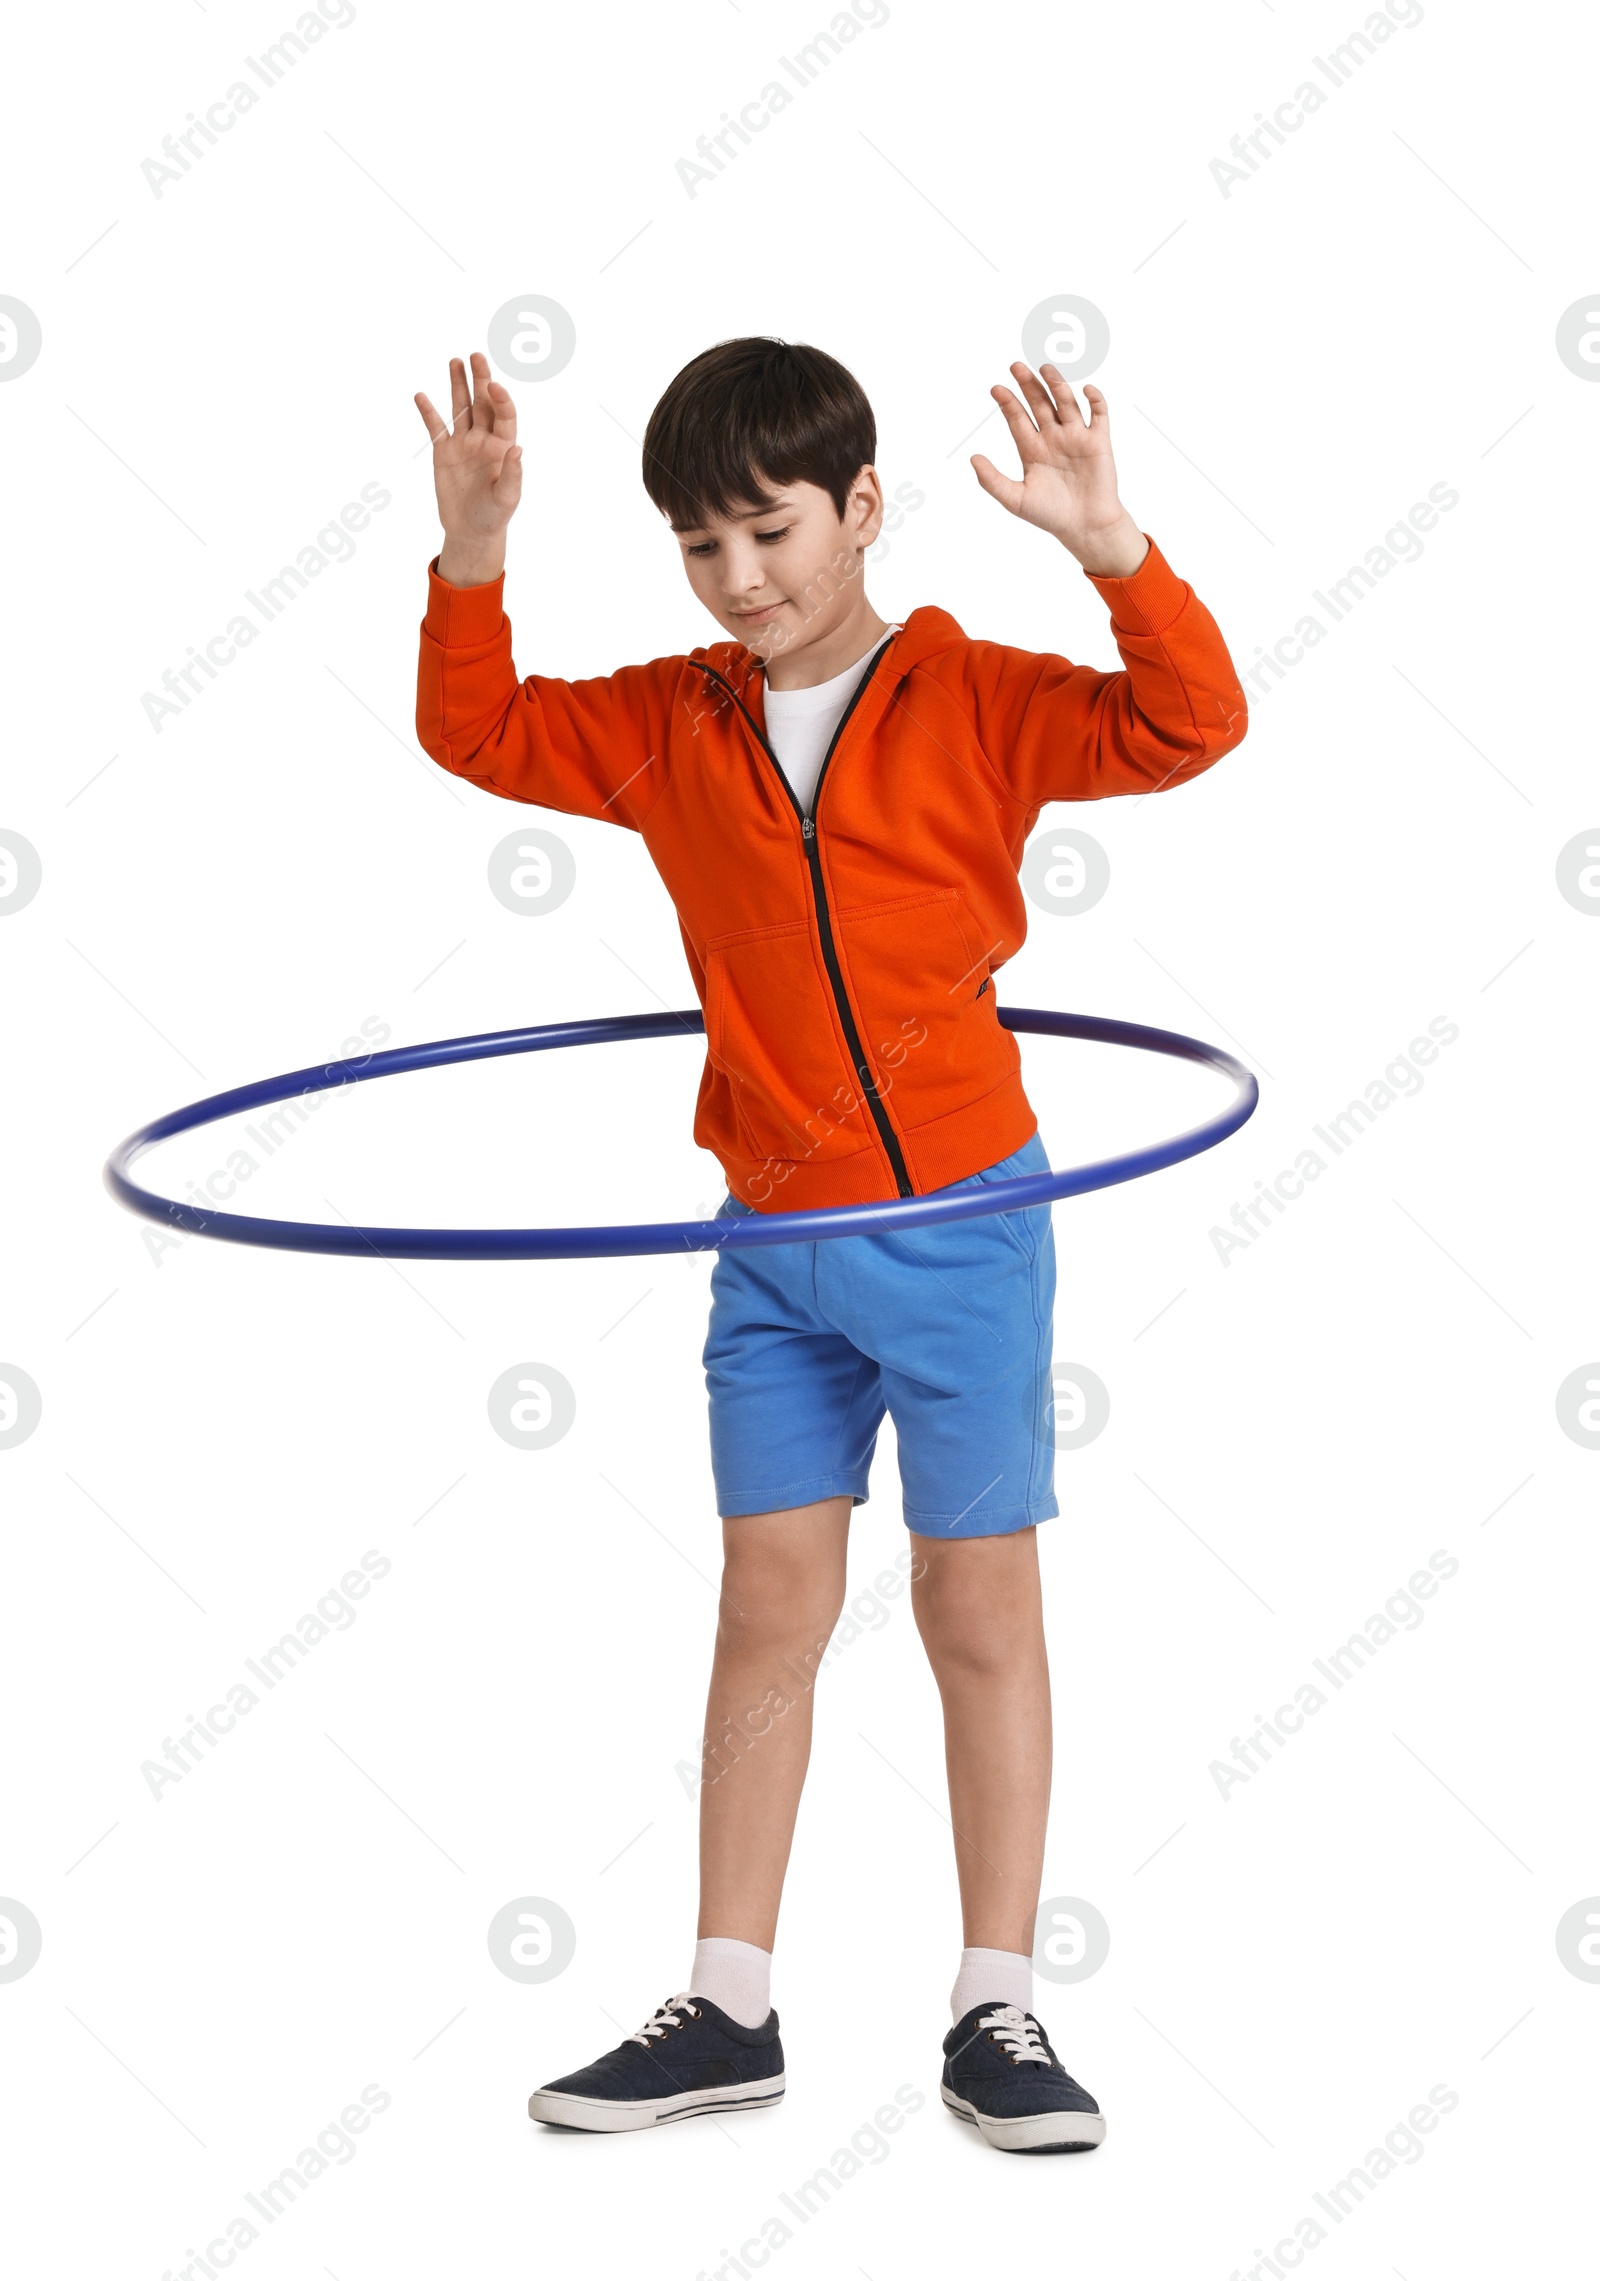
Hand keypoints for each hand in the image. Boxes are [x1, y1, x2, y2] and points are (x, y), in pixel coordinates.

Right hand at [414, 351, 522, 584]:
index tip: (494, 386)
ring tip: (455, 361)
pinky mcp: (443, 452)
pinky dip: (428, 412)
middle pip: (482, 402)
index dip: (501, 399)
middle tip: (477, 355)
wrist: (471, 531)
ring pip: (461, 408)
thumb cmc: (494, 516)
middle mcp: (483, 439)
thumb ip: (513, 474)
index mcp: (502, 446)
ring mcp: (463, 443)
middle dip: (481, 379)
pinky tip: (421, 395)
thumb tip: (518, 448)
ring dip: (458, 385)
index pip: (504, 415)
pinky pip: (435, 427)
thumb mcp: (507, 498)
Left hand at [971, 362, 1147, 577]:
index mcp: (1032, 450)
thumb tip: (973, 458)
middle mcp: (1053, 438)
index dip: (1007, 402)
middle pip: (1039, 403)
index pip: (1017, 418)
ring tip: (1045, 369)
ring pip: (1065, 403)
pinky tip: (1085, 390)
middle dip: (1028, 385)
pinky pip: (1099, 413)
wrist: (1085, 526)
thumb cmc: (1050, 515)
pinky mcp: (1098, 441)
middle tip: (1016, 366)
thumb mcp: (1015, 500)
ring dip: (1056, 385)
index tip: (996, 388)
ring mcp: (1076, 437)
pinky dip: (1094, 399)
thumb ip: (992, 480)